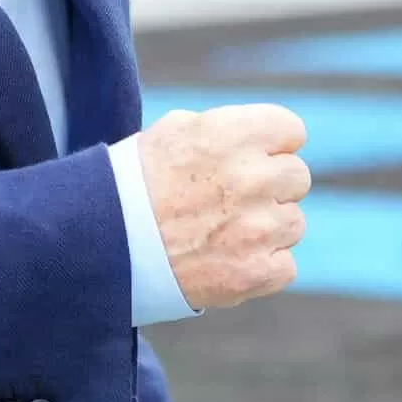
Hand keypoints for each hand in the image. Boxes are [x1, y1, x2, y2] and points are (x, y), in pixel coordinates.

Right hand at [137, 104, 309, 310]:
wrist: (103, 245)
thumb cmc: (135, 183)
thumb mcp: (174, 131)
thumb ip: (228, 129)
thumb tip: (265, 138)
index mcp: (233, 135)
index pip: (292, 131)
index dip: (270, 145)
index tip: (249, 157)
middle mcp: (253, 178)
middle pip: (297, 177)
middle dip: (269, 186)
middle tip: (230, 199)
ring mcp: (258, 229)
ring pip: (293, 223)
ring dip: (266, 228)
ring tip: (222, 232)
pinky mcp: (256, 272)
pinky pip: (285, 265)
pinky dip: (260, 266)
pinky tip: (225, 259)